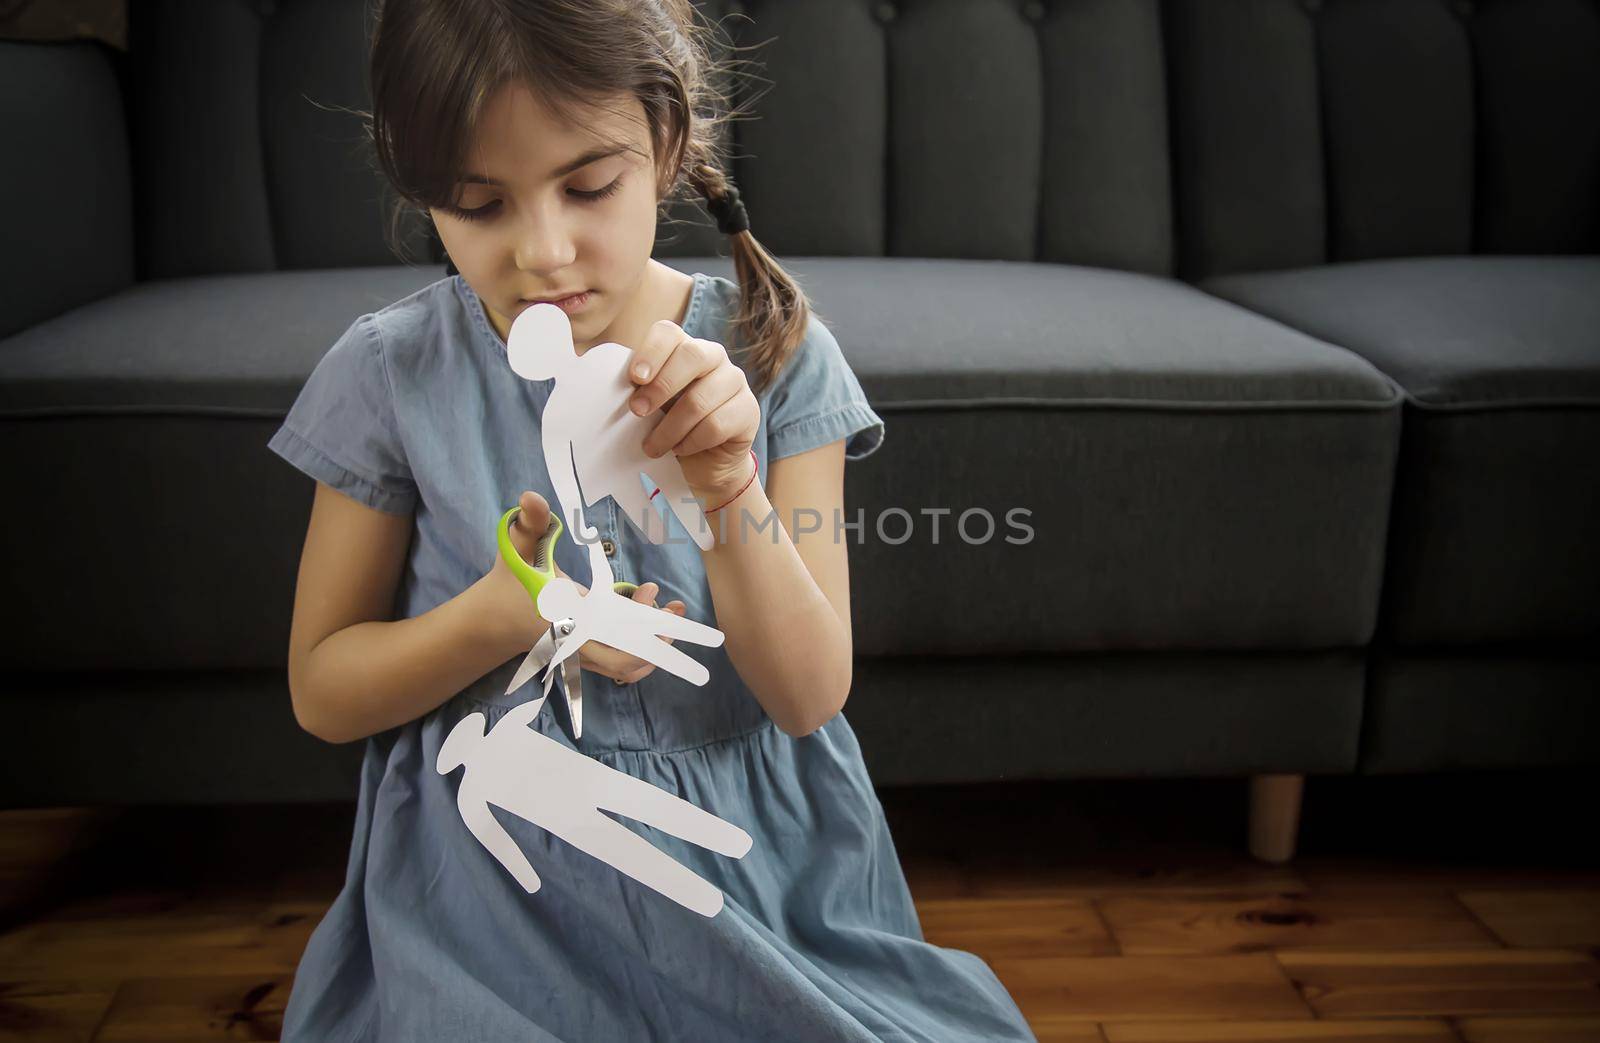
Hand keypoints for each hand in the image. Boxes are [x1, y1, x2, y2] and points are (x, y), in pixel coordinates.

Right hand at [486, 491, 687, 683]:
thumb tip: (531, 496)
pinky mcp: (586, 658)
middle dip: (655, 638)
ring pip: (626, 668)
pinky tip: (654, 628)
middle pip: (625, 660)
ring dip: (653, 648)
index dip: (636, 614)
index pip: (607, 628)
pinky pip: (620, 667)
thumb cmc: (507, 584)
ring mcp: (582, 656)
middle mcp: (575, 644)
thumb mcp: (518, 548)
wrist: (490, 622)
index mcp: (563, 617)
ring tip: (671, 619)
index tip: (650, 587)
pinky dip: (641, 654)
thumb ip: (530, 522)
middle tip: (673, 608)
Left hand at [626, 321, 759, 508]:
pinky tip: (680, 449)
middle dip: (660, 386)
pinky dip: (691, 442)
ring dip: (669, 429)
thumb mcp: (653, 404)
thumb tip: (605, 388)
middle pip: (692, 356)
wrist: (708, 462)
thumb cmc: (673, 427)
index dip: (651, 351)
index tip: (634, 378)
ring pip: (700, 399)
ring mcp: (735, 382)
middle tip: (637, 411)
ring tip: (653, 446)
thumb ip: (639, 390)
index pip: (669, 333)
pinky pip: (716, 425)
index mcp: (684, 348)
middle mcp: (714, 357)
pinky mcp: (749, 410)